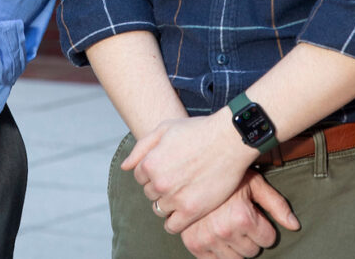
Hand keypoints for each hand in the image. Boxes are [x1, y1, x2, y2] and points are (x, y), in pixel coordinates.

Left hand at [126, 110, 251, 232]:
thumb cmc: (198, 131)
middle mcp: (159, 183)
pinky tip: (183, 210)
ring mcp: (175, 198)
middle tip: (178, 177)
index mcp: (150, 163)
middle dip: (160, 186)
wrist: (229, 140)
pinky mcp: (192, 211)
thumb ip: (141, 148)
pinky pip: (173, 226)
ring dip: (168, 203)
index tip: (168, 167)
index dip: (152, 171)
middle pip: (149, 193)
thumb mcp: (164, 129)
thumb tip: (125, 167)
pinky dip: (175, 221)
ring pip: (159, 209)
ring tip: (183, 191)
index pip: (139, 177)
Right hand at [179, 171, 297, 257]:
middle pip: (252, 251)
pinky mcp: (193, 244)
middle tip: (239, 218)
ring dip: (235, 246)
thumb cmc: (227, 175)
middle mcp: (224, 231)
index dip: (263, 226)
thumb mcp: (255, 183)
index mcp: (241, 217)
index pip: (268, 240)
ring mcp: (206, 239)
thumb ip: (276, 204)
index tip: (253, 214)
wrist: (192, 170)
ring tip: (228, 225)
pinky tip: (216, 234)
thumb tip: (294, 225)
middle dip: (249, 237)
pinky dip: (218, 251)